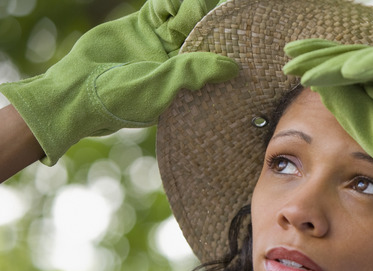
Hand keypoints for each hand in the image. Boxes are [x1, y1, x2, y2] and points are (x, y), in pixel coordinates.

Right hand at [0, 0, 237, 164]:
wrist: (76, 91)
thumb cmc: (122, 100)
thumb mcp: (163, 87)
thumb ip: (195, 72)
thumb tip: (235, 68)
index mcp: (186, 80)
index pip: (212, 59)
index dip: (223, 45)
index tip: (236, 32)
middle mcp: (175, 61)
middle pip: (202, 35)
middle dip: (210, 22)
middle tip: (216, 11)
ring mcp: (158, 42)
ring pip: (183, 19)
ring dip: (191, 9)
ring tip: (192, 5)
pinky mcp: (140, 26)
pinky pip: (160, 9)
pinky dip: (170, 2)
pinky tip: (174, 2)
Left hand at [283, 39, 372, 231]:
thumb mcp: (371, 133)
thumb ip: (351, 112)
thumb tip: (320, 91)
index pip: (347, 69)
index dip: (320, 66)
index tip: (291, 67)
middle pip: (353, 57)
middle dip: (320, 55)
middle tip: (290, 53)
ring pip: (368, 57)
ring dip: (337, 61)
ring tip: (308, 67)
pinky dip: (371, 65)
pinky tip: (345, 72)